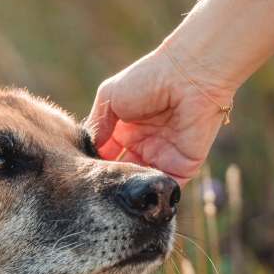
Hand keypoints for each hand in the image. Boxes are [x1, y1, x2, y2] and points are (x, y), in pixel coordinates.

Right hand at [86, 46, 232, 184]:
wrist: (188, 76)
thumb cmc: (147, 79)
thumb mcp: (110, 97)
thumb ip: (98, 125)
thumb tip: (92, 151)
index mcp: (127, 129)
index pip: (107, 156)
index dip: (97, 166)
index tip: (85, 177)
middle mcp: (145, 144)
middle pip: (125, 173)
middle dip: (114, 184)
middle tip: (99, 193)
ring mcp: (165, 156)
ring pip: (144, 184)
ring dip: (133, 192)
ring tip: (118, 198)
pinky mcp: (185, 165)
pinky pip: (168, 187)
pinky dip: (156, 196)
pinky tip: (140, 197)